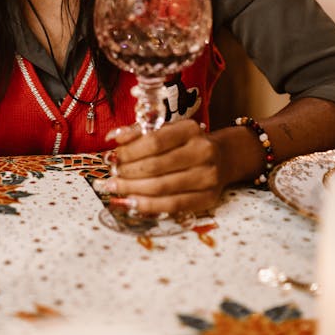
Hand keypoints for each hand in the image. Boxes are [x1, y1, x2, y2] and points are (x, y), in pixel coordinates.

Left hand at [100, 119, 226, 216]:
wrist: (222, 158)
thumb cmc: (186, 143)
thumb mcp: (167, 130)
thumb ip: (140, 132)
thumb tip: (113, 138)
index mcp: (190, 129)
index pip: (154, 141)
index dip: (129, 152)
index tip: (113, 158)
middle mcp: (203, 151)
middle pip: (156, 166)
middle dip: (128, 173)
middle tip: (111, 177)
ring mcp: (207, 176)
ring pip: (162, 187)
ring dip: (133, 190)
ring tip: (116, 189)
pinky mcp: (208, 198)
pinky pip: (173, 205)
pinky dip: (149, 205)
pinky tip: (132, 203)